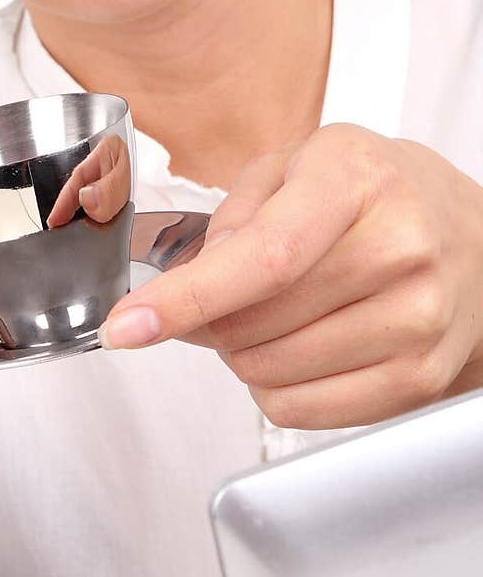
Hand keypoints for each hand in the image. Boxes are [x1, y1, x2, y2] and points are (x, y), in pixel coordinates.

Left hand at [98, 124, 482, 428]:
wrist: (470, 231)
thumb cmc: (375, 192)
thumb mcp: (298, 165)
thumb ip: (235, 215)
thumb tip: (189, 281)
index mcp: (354, 181)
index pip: (263, 257)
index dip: (186, 298)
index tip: (128, 325)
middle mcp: (397, 249)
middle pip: (255, 324)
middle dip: (211, 320)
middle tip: (226, 295)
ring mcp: (416, 319)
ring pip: (271, 373)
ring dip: (243, 354)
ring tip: (274, 314)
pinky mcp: (420, 377)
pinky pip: (304, 411)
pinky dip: (275, 388)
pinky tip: (296, 347)